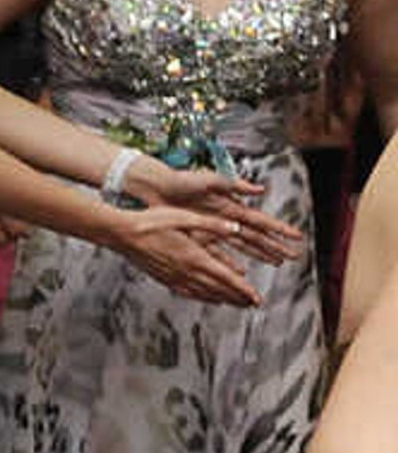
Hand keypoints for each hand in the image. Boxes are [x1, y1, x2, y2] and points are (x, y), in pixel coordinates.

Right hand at [112, 203, 264, 307]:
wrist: (121, 233)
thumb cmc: (150, 222)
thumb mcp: (185, 217)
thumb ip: (213, 225)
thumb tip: (236, 228)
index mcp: (194, 257)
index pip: (226, 278)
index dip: (244, 290)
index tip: (257, 299)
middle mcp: (186, 272)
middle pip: (218, 290)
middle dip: (238, 298)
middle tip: (253, 304)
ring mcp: (174, 277)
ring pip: (204, 294)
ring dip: (223, 300)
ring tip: (237, 304)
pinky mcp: (164, 278)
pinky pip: (187, 293)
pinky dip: (202, 298)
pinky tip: (208, 299)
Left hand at [129, 161, 305, 263]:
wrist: (155, 188)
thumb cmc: (181, 181)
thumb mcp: (209, 181)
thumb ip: (233, 185)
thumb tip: (259, 190)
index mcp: (231, 206)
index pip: (261, 221)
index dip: (279, 229)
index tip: (297, 236)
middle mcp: (226, 219)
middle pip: (256, 236)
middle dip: (276, 246)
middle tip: (294, 256)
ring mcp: (214, 228)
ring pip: (242, 246)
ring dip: (260, 254)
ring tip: (276, 263)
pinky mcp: (199, 235)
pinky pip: (218, 253)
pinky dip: (230, 262)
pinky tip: (240, 271)